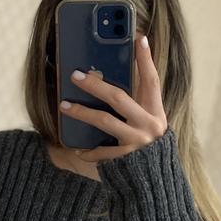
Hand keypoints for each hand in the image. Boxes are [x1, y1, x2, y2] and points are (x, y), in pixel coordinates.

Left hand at [59, 34, 168, 163]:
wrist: (157, 182)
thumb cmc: (148, 147)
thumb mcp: (149, 122)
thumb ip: (138, 102)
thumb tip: (120, 76)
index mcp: (156, 112)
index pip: (151, 80)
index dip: (146, 59)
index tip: (138, 38)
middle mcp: (148, 125)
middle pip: (118, 98)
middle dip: (95, 84)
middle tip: (75, 75)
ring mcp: (137, 142)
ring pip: (104, 122)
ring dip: (82, 112)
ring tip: (63, 105)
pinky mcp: (126, 160)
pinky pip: (102, 152)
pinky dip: (89, 150)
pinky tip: (75, 148)